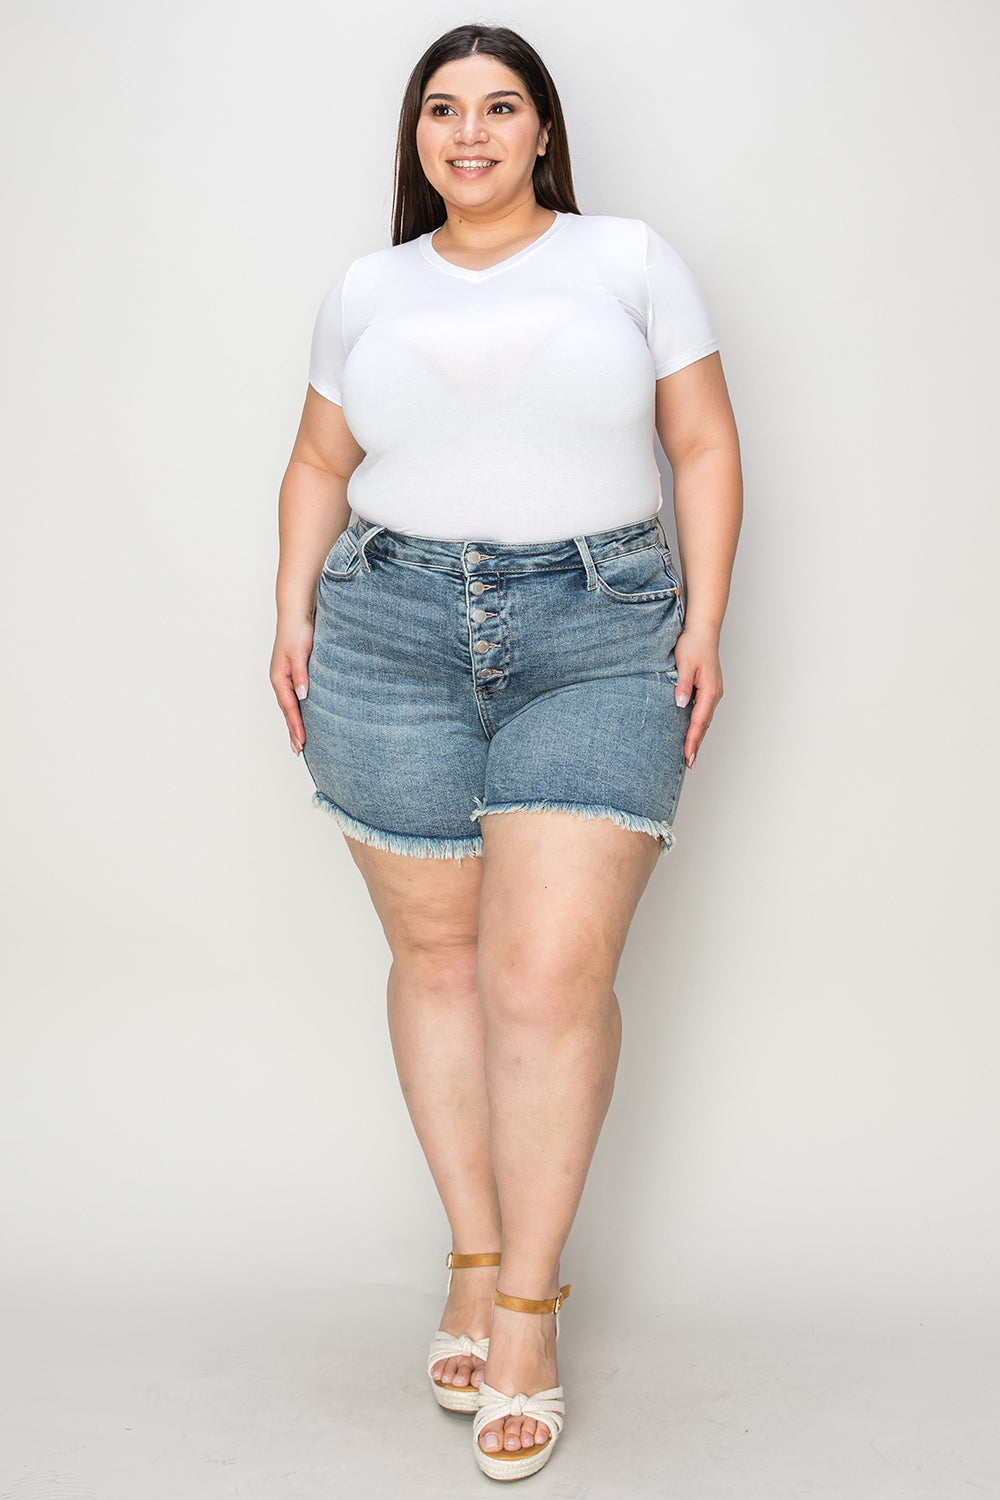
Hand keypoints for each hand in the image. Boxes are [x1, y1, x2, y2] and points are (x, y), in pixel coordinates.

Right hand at [269, 614, 314, 754]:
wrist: (296, 613)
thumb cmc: (297, 631)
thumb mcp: (300, 653)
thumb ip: (301, 675)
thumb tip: (302, 696)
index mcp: (279, 678)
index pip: (290, 708)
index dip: (296, 726)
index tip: (303, 742)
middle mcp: (280, 681)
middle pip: (287, 711)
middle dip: (293, 731)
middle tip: (299, 751)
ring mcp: (285, 678)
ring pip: (290, 706)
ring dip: (294, 724)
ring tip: (299, 742)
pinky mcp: (293, 674)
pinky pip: (294, 698)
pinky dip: (297, 711)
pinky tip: (303, 718)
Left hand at [673, 624, 722, 770]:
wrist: (702, 631)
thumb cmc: (693, 644)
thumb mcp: (685, 663)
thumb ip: (683, 684)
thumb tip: (681, 703)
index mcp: (710, 691)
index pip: (699, 721)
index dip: (692, 740)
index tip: (687, 755)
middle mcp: (714, 694)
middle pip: (704, 725)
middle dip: (696, 745)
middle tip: (689, 764)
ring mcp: (712, 693)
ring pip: (704, 720)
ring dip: (697, 738)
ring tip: (690, 755)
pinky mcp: (708, 690)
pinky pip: (702, 713)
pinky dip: (697, 726)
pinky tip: (691, 732)